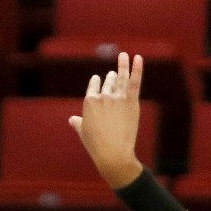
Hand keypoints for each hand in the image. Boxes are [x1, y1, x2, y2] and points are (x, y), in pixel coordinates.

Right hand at [69, 51, 145, 189]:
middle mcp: (103, 97)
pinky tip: (138, 57)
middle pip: (108, 83)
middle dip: (110, 78)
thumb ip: (78, 123)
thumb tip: (72, 120)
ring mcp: (117, 98)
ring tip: (123, 58)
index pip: (93, 87)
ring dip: (122, 67)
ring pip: (120, 79)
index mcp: (89, 102)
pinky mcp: (131, 102)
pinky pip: (134, 81)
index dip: (96, 83)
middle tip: (113, 74)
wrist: (113, 153)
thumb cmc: (96, 146)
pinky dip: (137, 68)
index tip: (97, 79)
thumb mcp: (84, 133)